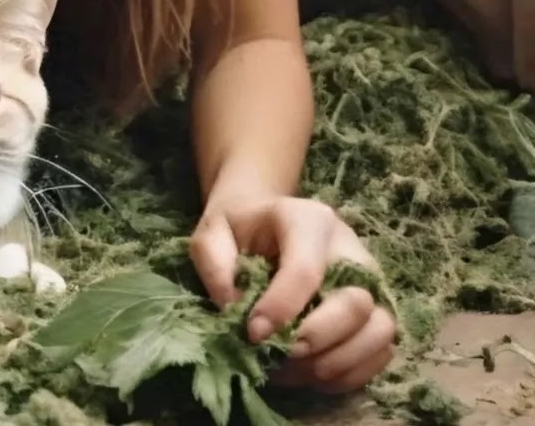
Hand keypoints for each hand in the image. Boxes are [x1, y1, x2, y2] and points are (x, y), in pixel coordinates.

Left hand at [189, 194, 397, 393]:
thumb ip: (214, 264)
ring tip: (296, 368)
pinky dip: (349, 372)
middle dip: (317, 339)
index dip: (281, 308)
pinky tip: (311, 373)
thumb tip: (235, 308)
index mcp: (307, 220)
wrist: (262, 223)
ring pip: (380, 331)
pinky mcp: (375, 309)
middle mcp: (349, 249)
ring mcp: (369, 281)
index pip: (306, 270)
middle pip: (356, 304)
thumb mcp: (211, 233)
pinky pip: (381, 352)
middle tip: (282, 353)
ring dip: (339, 362)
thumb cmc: (238, 229)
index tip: (253, 333)